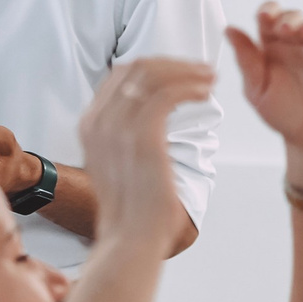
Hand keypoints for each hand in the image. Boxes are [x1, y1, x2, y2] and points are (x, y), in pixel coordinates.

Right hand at [75, 57, 213, 248]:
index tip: (184, 72)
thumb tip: (152, 113)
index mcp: (91, 123)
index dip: (157, 66)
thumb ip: (126, 133)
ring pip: (153, 75)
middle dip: (175, 63)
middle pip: (137, 67)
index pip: (122, 74)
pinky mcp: (142, 136)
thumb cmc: (135, 207)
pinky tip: (205, 94)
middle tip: (203, 71)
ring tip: (210, 80)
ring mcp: (117, 127)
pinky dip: (190, 87)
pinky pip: (168, 93)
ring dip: (187, 72)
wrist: (131, 238)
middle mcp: (98, 120)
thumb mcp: (119, 162)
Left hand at [226, 3, 302, 161]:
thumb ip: (246, 60)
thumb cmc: (282, 113)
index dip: (268, 11)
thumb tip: (229, 30)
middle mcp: (298, 42)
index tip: (264, 17)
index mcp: (273, 45)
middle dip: (290, 18)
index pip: (270, 17)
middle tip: (284, 30)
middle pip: (295, 17)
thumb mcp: (257, 90)